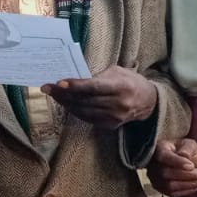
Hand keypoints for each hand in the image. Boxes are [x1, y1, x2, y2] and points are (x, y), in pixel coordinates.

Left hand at [42, 66, 158, 128]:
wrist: (149, 102)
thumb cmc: (131, 82)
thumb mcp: (118, 72)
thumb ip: (98, 76)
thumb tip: (75, 79)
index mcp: (121, 87)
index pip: (94, 87)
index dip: (76, 85)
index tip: (59, 82)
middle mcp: (118, 103)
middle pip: (85, 100)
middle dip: (63, 93)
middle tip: (47, 87)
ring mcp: (114, 117)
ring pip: (83, 110)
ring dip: (66, 103)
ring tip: (54, 94)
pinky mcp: (111, 125)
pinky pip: (87, 118)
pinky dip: (75, 110)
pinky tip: (67, 103)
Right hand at [150, 138, 196, 196]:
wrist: (178, 159)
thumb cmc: (182, 149)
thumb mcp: (187, 144)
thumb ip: (187, 148)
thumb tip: (185, 157)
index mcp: (159, 149)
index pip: (164, 156)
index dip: (177, 162)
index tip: (192, 165)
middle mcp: (153, 165)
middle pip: (166, 173)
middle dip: (187, 175)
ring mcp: (155, 178)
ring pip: (169, 186)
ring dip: (189, 184)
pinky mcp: (161, 188)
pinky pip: (172, 193)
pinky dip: (187, 191)